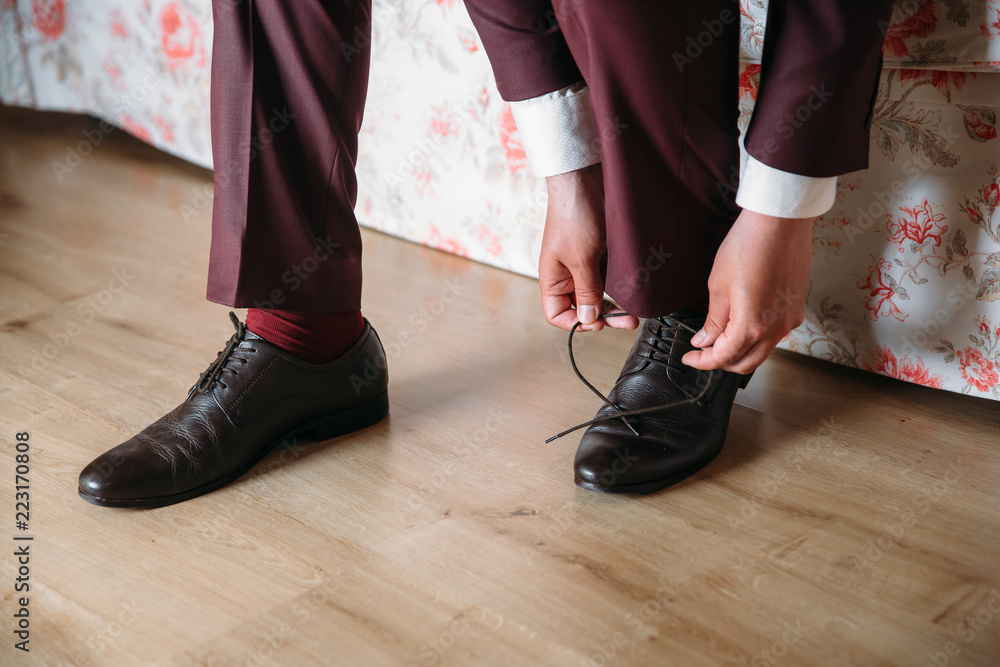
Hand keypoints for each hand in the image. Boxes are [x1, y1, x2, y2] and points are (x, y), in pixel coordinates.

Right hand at [539, 164, 638, 331]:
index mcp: (553, 278)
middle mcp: (566, 274)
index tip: (599, 323)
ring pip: (598, 293)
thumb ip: (586, 292)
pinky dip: (620, 284)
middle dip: (605, 316)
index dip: (576, 323)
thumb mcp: (581, 259)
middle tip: (628, 320)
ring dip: (615, 302)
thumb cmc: (574, 215)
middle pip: (582, 307)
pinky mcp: (599, 251)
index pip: (557, 314)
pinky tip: (634, 287)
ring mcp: (584, 262)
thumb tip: (588, 319)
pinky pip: (608, 276)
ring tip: (635, 309)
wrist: (585, 178)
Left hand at [682, 209, 813, 373]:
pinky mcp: (797, 308)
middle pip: (746, 363)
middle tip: (703, 352)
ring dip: (741, 350)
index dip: (702, 362)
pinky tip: (743, 323)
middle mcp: (775, 328)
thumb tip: (706, 340)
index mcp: (752, 326)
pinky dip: (757, 336)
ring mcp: (789, 319)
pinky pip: (775, 333)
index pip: (723, 357)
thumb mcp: (718, 286)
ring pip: (763, 350)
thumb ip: (713, 320)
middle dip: (722, 362)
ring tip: (720, 337)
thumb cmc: (748, 246)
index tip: (690, 358)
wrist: (779, 223)